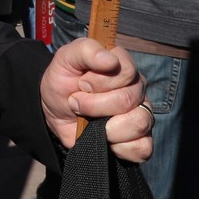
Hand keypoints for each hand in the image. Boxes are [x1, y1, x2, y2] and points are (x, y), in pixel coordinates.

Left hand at [40, 39, 152, 162]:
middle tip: (77, 103)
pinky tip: (105, 139)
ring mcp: (142, 113)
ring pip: (139, 123)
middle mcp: (137, 88)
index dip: (99, 82)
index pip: (126, 72)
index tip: (81, 84)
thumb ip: (85, 50)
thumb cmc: (63, 82)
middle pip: (128, 99)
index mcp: (123, 64)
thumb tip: (110, 61)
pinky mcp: (141, 140)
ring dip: (107, 128)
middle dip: (94, 105)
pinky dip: (120, 148)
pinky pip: (142, 148)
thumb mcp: (65, 59)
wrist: (56, 112)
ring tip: (90, 122)